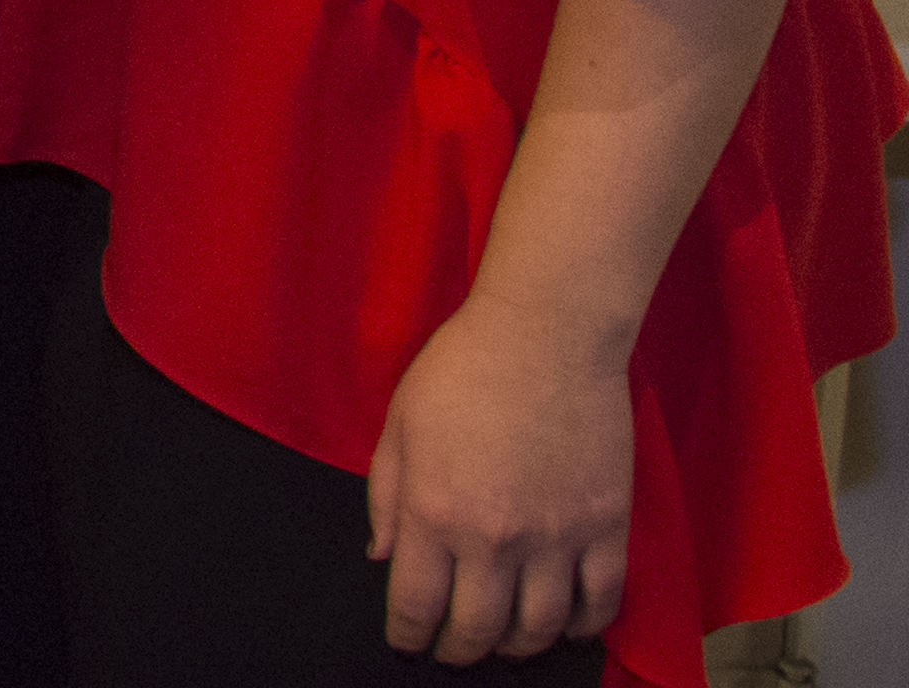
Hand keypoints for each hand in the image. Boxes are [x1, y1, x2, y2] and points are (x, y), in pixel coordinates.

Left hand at [367, 294, 630, 661]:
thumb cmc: (461, 371)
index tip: (407, 641)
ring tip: (504, 642)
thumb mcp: (399, 427)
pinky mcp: (607, 527)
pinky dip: (584, 625)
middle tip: (453, 651)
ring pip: (540, 627)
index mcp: (434, 512)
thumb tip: (382, 555)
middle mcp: (495, 538)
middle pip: (478, 628)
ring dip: (518, 645)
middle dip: (460, 650)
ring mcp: (557, 537)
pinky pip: (601, 600)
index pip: (417, 604)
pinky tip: (567, 627)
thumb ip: (386, 497)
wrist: (545, 338)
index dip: (409, 634)